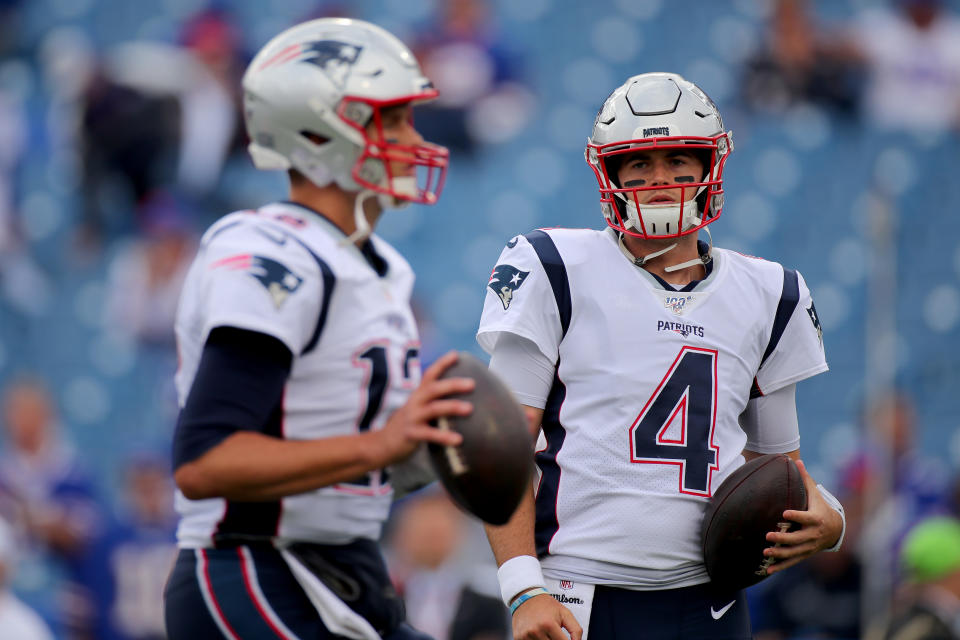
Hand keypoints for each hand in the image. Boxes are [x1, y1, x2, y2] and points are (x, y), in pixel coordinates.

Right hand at [376, 351, 470, 463]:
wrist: (382, 443)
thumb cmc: (408, 424)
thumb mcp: (418, 408)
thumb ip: (433, 402)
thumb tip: (462, 399)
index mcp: (418, 395)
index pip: (429, 375)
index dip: (442, 363)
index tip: (456, 354)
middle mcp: (415, 402)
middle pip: (433, 389)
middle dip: (453, 384)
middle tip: (472, 384)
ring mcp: (412, 417)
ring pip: (433, 409)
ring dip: (452, 407)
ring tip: (470, 408)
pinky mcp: (411, 434)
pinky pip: (430, 434)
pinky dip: (444, 436)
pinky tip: (458, 440)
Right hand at [512, 593, 581, 639]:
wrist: (526, 596)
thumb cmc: (546, 605)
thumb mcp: (565, 613)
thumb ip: (576, 630)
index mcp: (549, 624)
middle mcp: (536, 631)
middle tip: (554, 634)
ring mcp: (525, 636)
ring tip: (546, 634)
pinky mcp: (518, 638)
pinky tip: (537, 636)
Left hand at [763, 459, 843, 574]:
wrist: (835, 529)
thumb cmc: (820, 507)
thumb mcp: (815, 494)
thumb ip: (805, 479)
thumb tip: (796, 460)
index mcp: (816, 519)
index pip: (806, 518)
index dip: (796, 516)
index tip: (784, 513)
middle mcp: (813, 535)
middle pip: (798, 538)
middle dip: (784, 538)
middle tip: (768, 535)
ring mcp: (809, 546)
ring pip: (794, 552)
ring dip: (780, 554)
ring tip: (766, 552)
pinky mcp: (805, 554)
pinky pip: (792, 562)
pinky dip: (781, 566)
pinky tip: (768, 570)